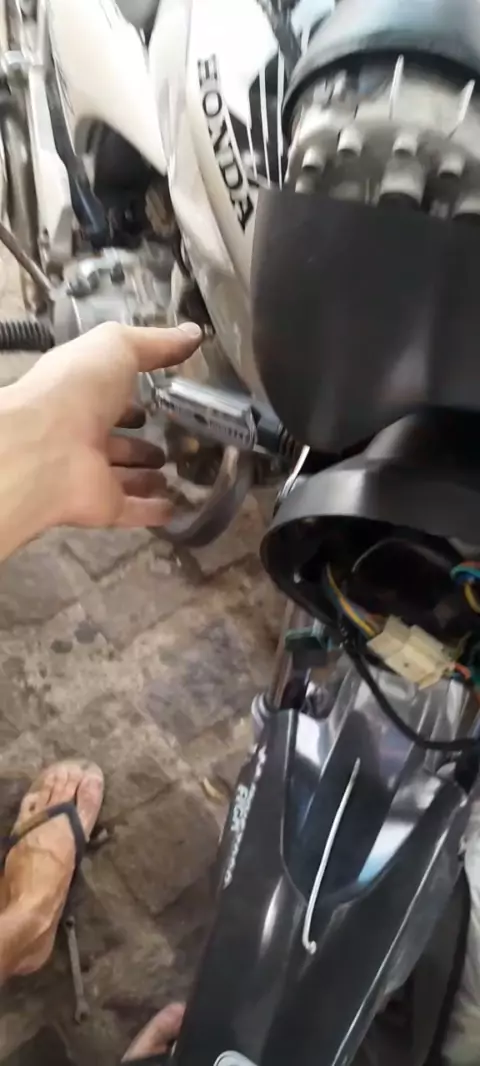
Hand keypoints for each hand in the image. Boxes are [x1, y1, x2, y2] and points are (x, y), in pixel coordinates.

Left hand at [0, 321, 201, 558]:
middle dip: (142, 443)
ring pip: (124, 477)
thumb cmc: (78, 388)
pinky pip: (133, 510)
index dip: (134, 397)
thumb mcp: (116, 346)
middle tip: (177, 442)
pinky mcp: (103, 506)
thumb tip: (194, 332)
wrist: (45, 447)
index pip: (110, 396)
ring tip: (178, 472)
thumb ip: (155, 343)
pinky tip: (176, 509)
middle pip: (117, 441)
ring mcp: (92, 474)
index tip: (163, 398)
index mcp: (81, 394)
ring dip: (147, 477)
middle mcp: (83, 434)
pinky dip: (153, 510)